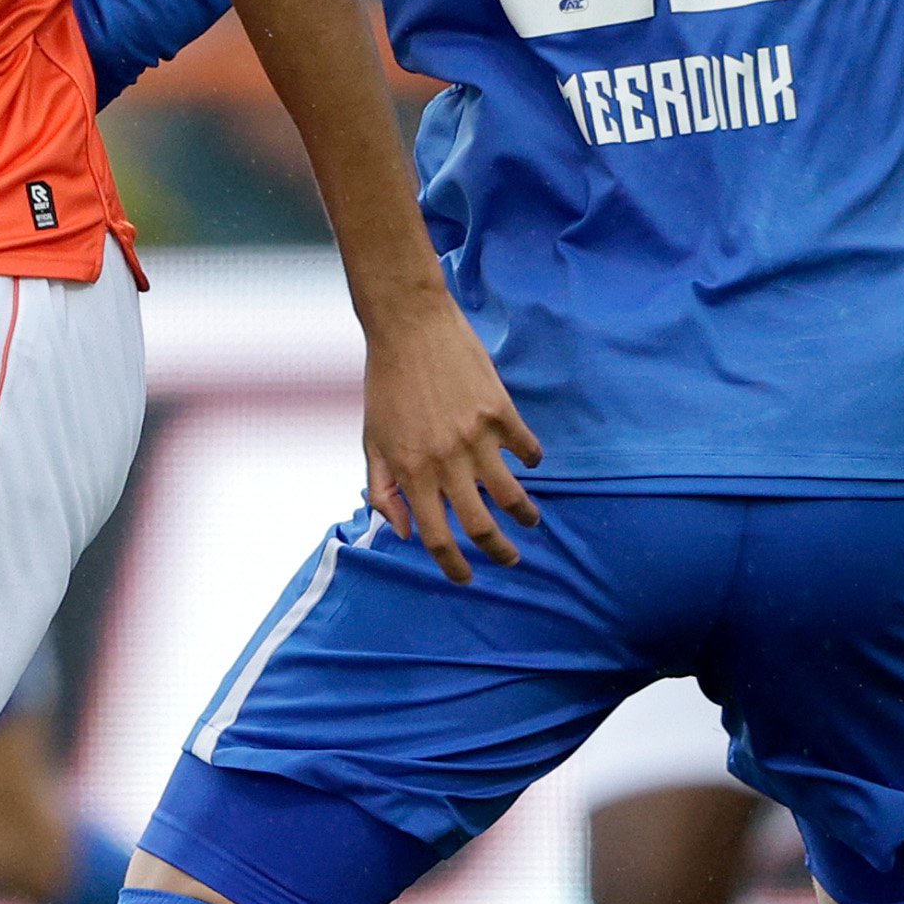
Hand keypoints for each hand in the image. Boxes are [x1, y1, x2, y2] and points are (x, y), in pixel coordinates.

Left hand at [358, 291, 543, 583]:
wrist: (408, 325)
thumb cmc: (385, 384)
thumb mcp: (371, 440)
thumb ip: (383, 489)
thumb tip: (404, 532)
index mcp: (411, 472)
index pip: (436, 537)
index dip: (453, 565)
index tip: (466, 577)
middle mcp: (446, 461)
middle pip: (480, 526)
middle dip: (499, 552)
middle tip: (510, 559)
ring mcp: (476, 436)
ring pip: (512, 494)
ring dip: (525, 515)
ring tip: (530, 521)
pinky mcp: (500, 410)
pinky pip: (527, 448)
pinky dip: (532, 461)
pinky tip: (529, 463)